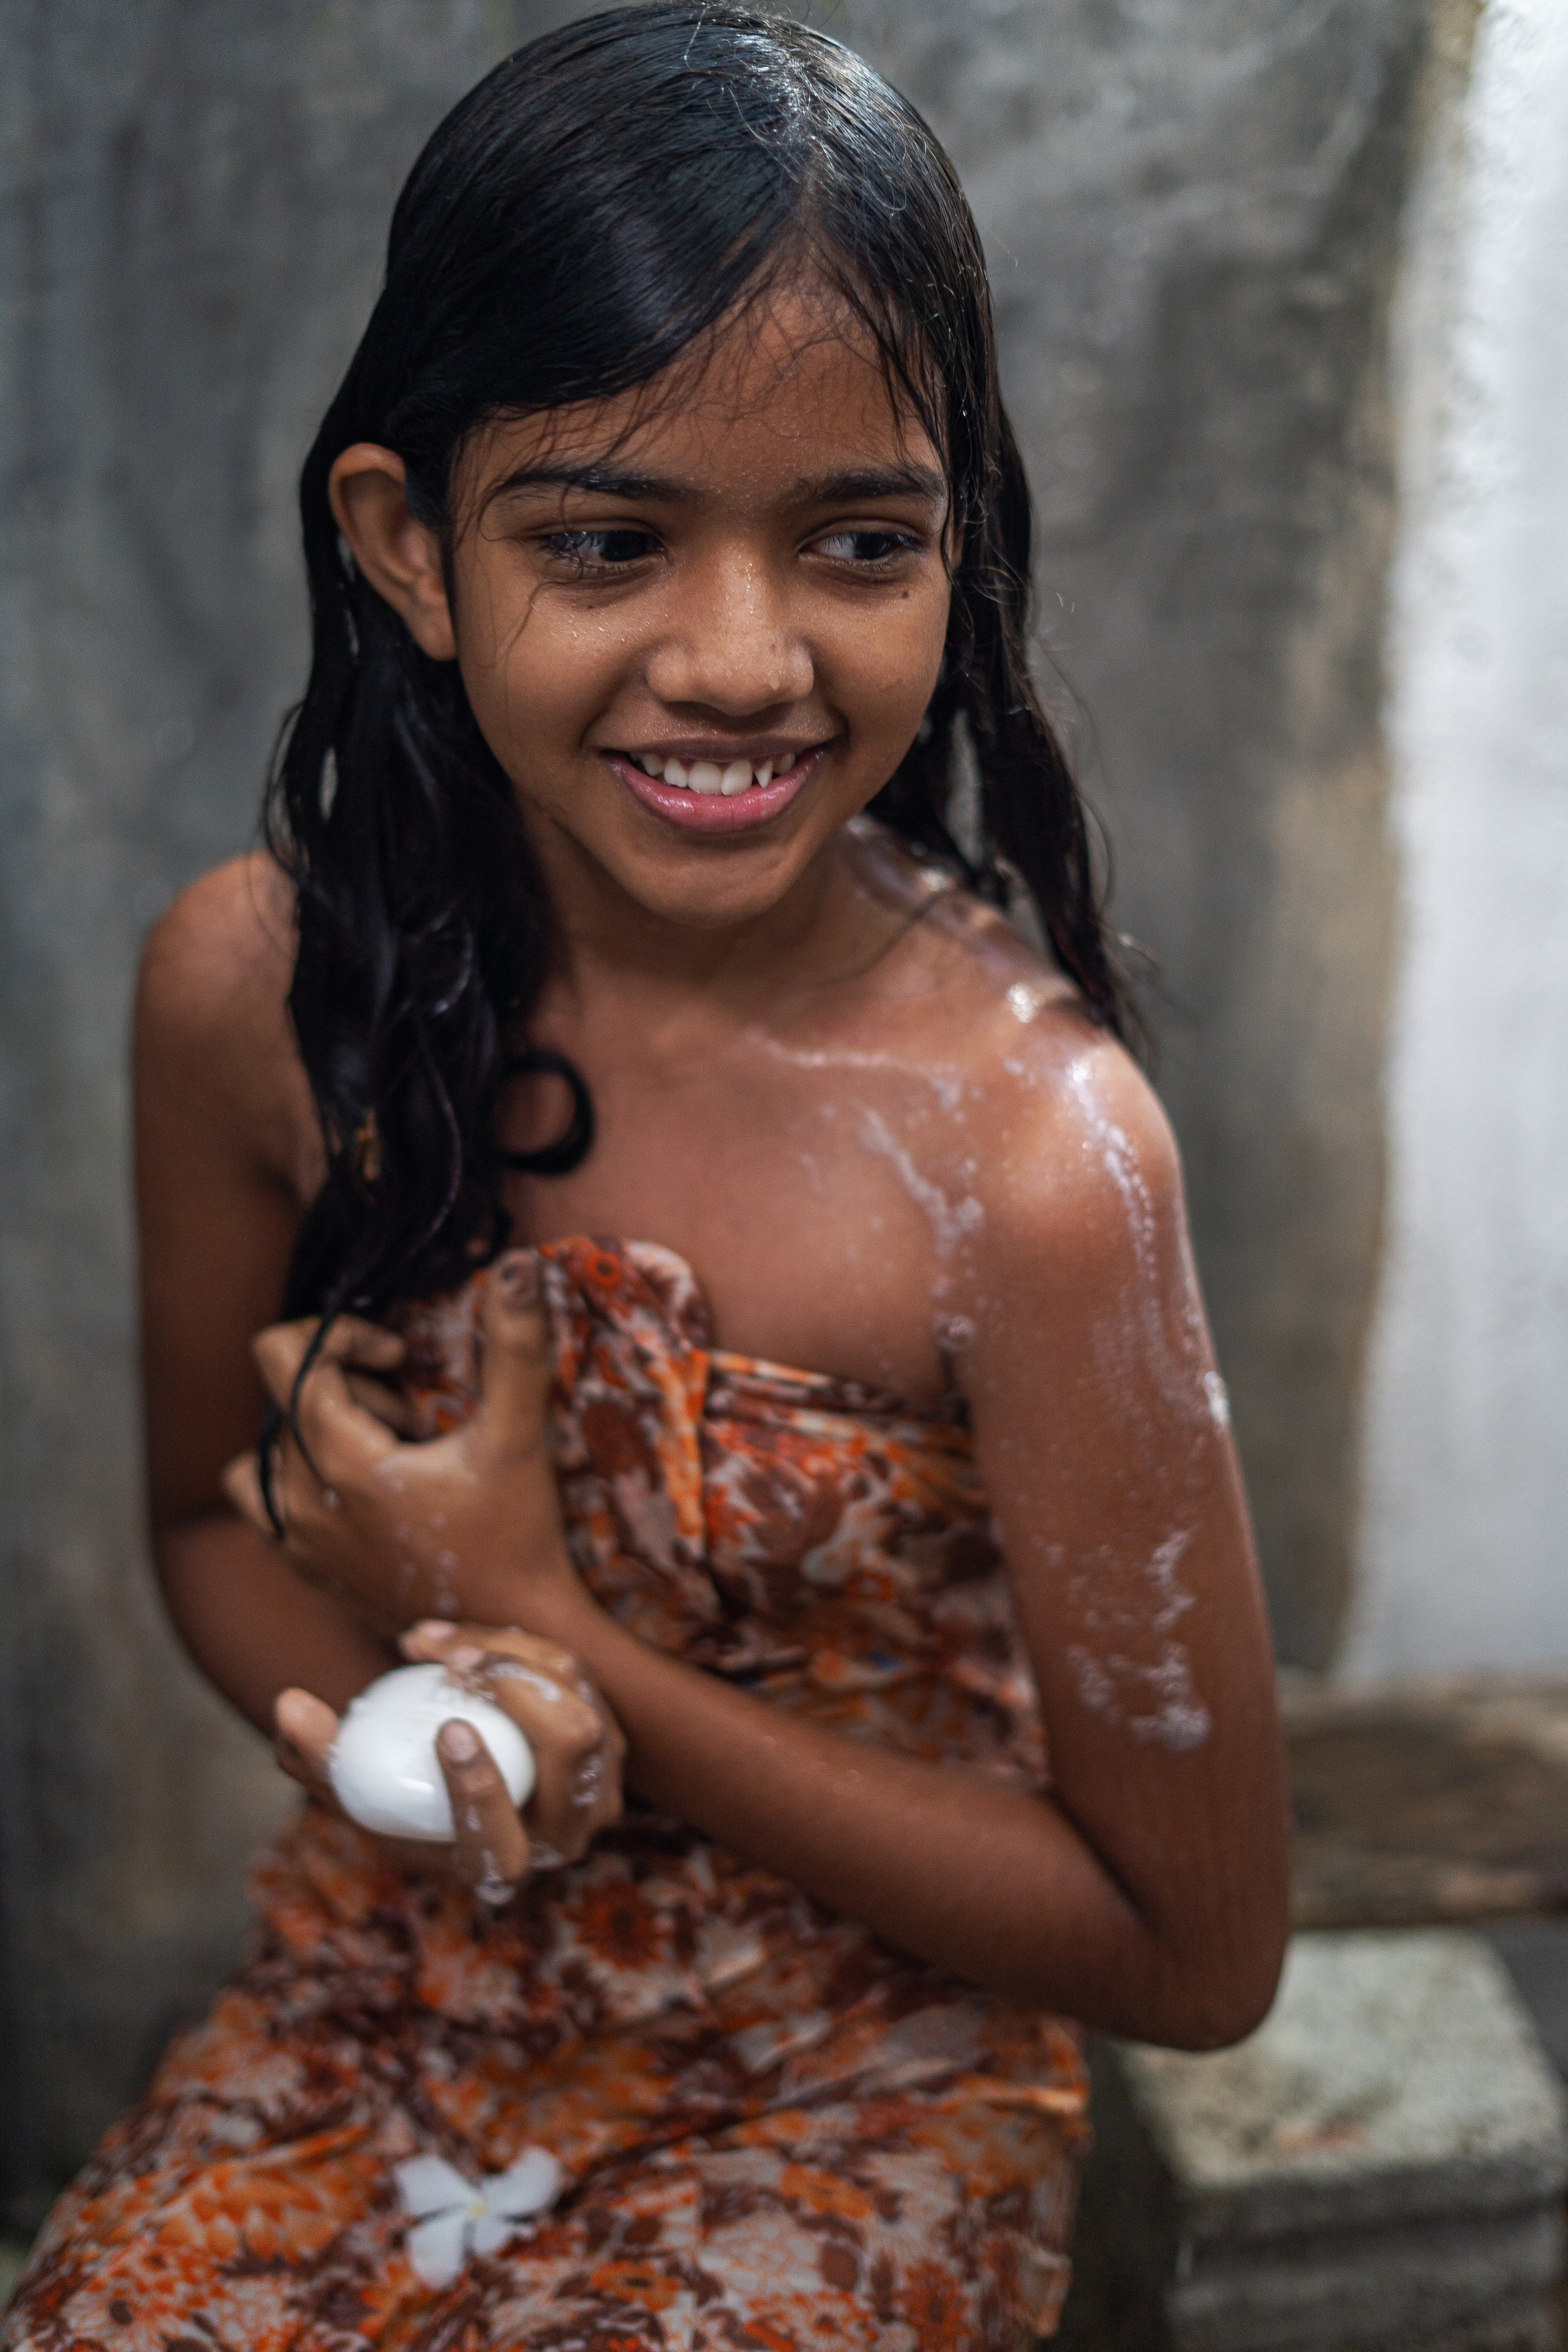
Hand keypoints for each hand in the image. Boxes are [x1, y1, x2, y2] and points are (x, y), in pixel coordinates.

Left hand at [222, 1252, 578, 1637]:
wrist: (515, 1637)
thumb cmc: (519, 1537)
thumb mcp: (520, 1437)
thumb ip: (516, 1347)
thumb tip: (519, 1265)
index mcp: (341, 1463)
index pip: (288, 1359)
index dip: (343, 1334)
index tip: (398, 1352)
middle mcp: (301, 1506)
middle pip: (282, 1403)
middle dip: (345, 1387)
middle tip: (413, 1417)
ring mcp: (297, 1546)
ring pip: (260, 1460)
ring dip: (311, 1440)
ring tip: (380, 1453)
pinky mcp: (308, 1573)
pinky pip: (268, 1510)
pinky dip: (305, 1486)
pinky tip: (370, 1496)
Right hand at [274, 1622, 623, 1899]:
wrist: (453, 1770)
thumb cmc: (393, 1788)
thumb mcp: (348, 1783)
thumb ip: (315, 1753)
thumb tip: (290, 1705)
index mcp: (501, 1867)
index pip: (503, 1845)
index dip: (480, 1791)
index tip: (447, 1729)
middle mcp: (565, 1831)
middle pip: (574, 1748)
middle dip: (519, 1691)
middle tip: (452, 1664)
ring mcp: (598, 1779)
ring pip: (580, 1698)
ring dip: (510, 1655)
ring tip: (436, 1645)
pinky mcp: (605, 1727)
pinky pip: (572, 1672)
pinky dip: (515, 1644)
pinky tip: (454, 1638)